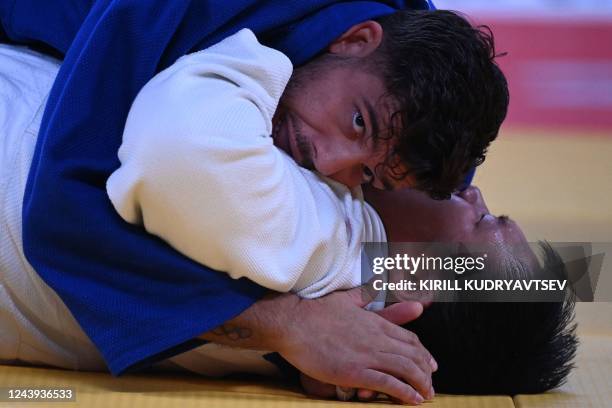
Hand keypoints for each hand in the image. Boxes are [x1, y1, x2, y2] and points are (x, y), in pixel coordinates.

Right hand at [276, 287, 435, 404]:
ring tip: (426, 396)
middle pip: (413, 355)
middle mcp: (376, 338)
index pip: (409, 339)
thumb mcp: (345, 298)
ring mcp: (366, 355)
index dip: (423, 353)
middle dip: (426, 372)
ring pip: (406, 369)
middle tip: (430, 386)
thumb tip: (376, 282)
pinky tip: (411, 400)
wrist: (292, 322)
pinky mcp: (354, 371)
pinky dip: (404, 392)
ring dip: (420, 384)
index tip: (430, 364)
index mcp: (374, 322)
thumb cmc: (315, 311)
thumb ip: (364, 294)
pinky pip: (387, 383)